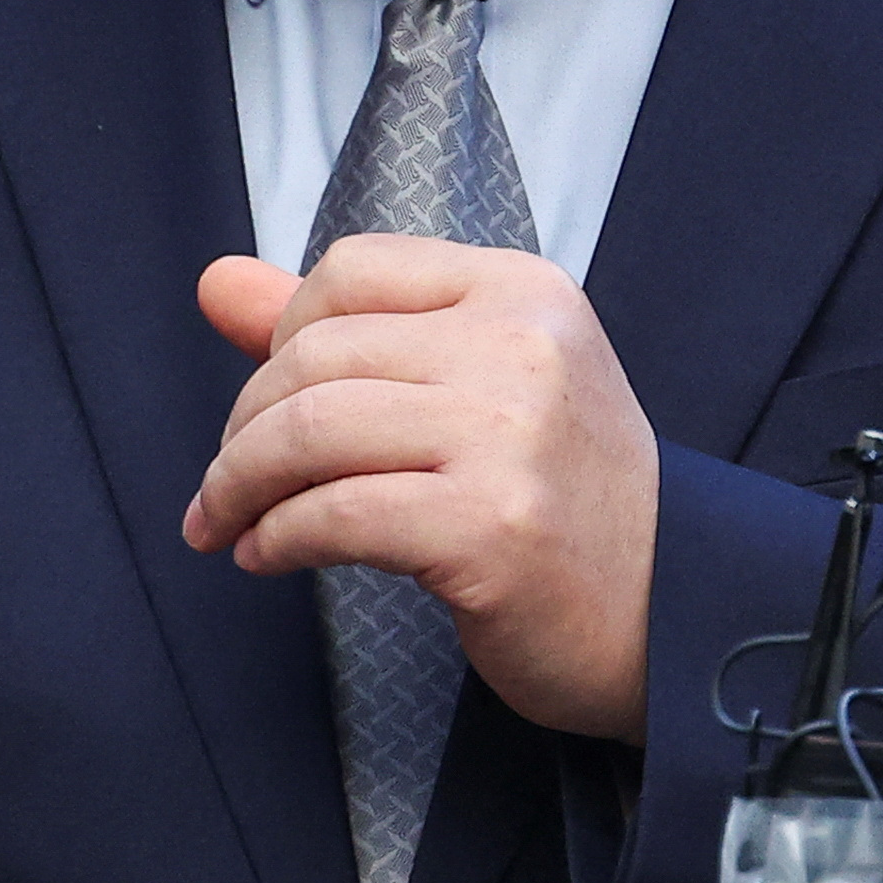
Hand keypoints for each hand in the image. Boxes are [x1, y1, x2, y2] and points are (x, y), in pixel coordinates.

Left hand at [182, 240, 657, 738]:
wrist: (667, 610)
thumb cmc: (560, 496)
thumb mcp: (473, 381)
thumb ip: (346, 329)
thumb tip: (215, 283)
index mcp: (521, 290)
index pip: (350, 273)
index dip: (281, 337)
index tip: (264, 402)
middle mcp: (521, 347)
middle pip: (315, 354)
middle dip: (242, 427)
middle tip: (224, 484)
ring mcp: (510, 437)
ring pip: (310, 430)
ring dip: (239, 484)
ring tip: (226, 522)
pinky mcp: (490, 529)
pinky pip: (334, 515)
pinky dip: (276, 537)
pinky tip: (267, 555)